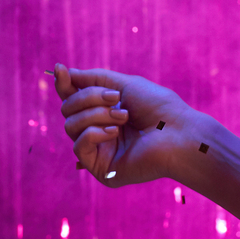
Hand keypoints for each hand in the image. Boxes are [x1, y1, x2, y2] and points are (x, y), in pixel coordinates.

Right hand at [54, 64, 198, 186]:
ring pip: (70, 126)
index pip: (74, 99)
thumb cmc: (160, 108)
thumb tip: (63, 72)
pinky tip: (114, 132)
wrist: (179, 133)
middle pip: (68, 109)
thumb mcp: (125, 84)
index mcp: (105, 112)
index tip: (60, 69)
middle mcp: (99, 131)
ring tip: (123, 117)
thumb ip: (93, 79)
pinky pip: (78, 147)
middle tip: (115, 98)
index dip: (65, 84)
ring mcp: (99, 151)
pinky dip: (94, 133)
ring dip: (95, 114)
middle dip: (88, 97)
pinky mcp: (101, 169)